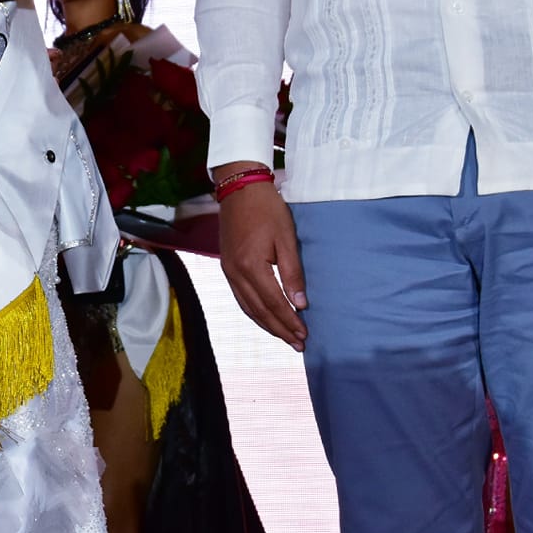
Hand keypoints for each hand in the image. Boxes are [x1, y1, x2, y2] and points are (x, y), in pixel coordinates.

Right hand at [216, 171, 307, 350]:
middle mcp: (236, 273)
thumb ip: (292, 272)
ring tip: (284, 337)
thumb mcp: (286, 237)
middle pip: (260, 311)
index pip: (275, 303)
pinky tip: (264, 318)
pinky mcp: (227, 267)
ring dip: (267, 325)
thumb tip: (300, 303)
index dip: (290, 321)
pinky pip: (240, 298)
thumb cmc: (267, 209)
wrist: (239, 188)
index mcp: (252, 266)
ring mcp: (228, 271)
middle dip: (280, 330)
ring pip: (248, 308)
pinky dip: (254, 312)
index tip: (305, 334)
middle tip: (298, 344)